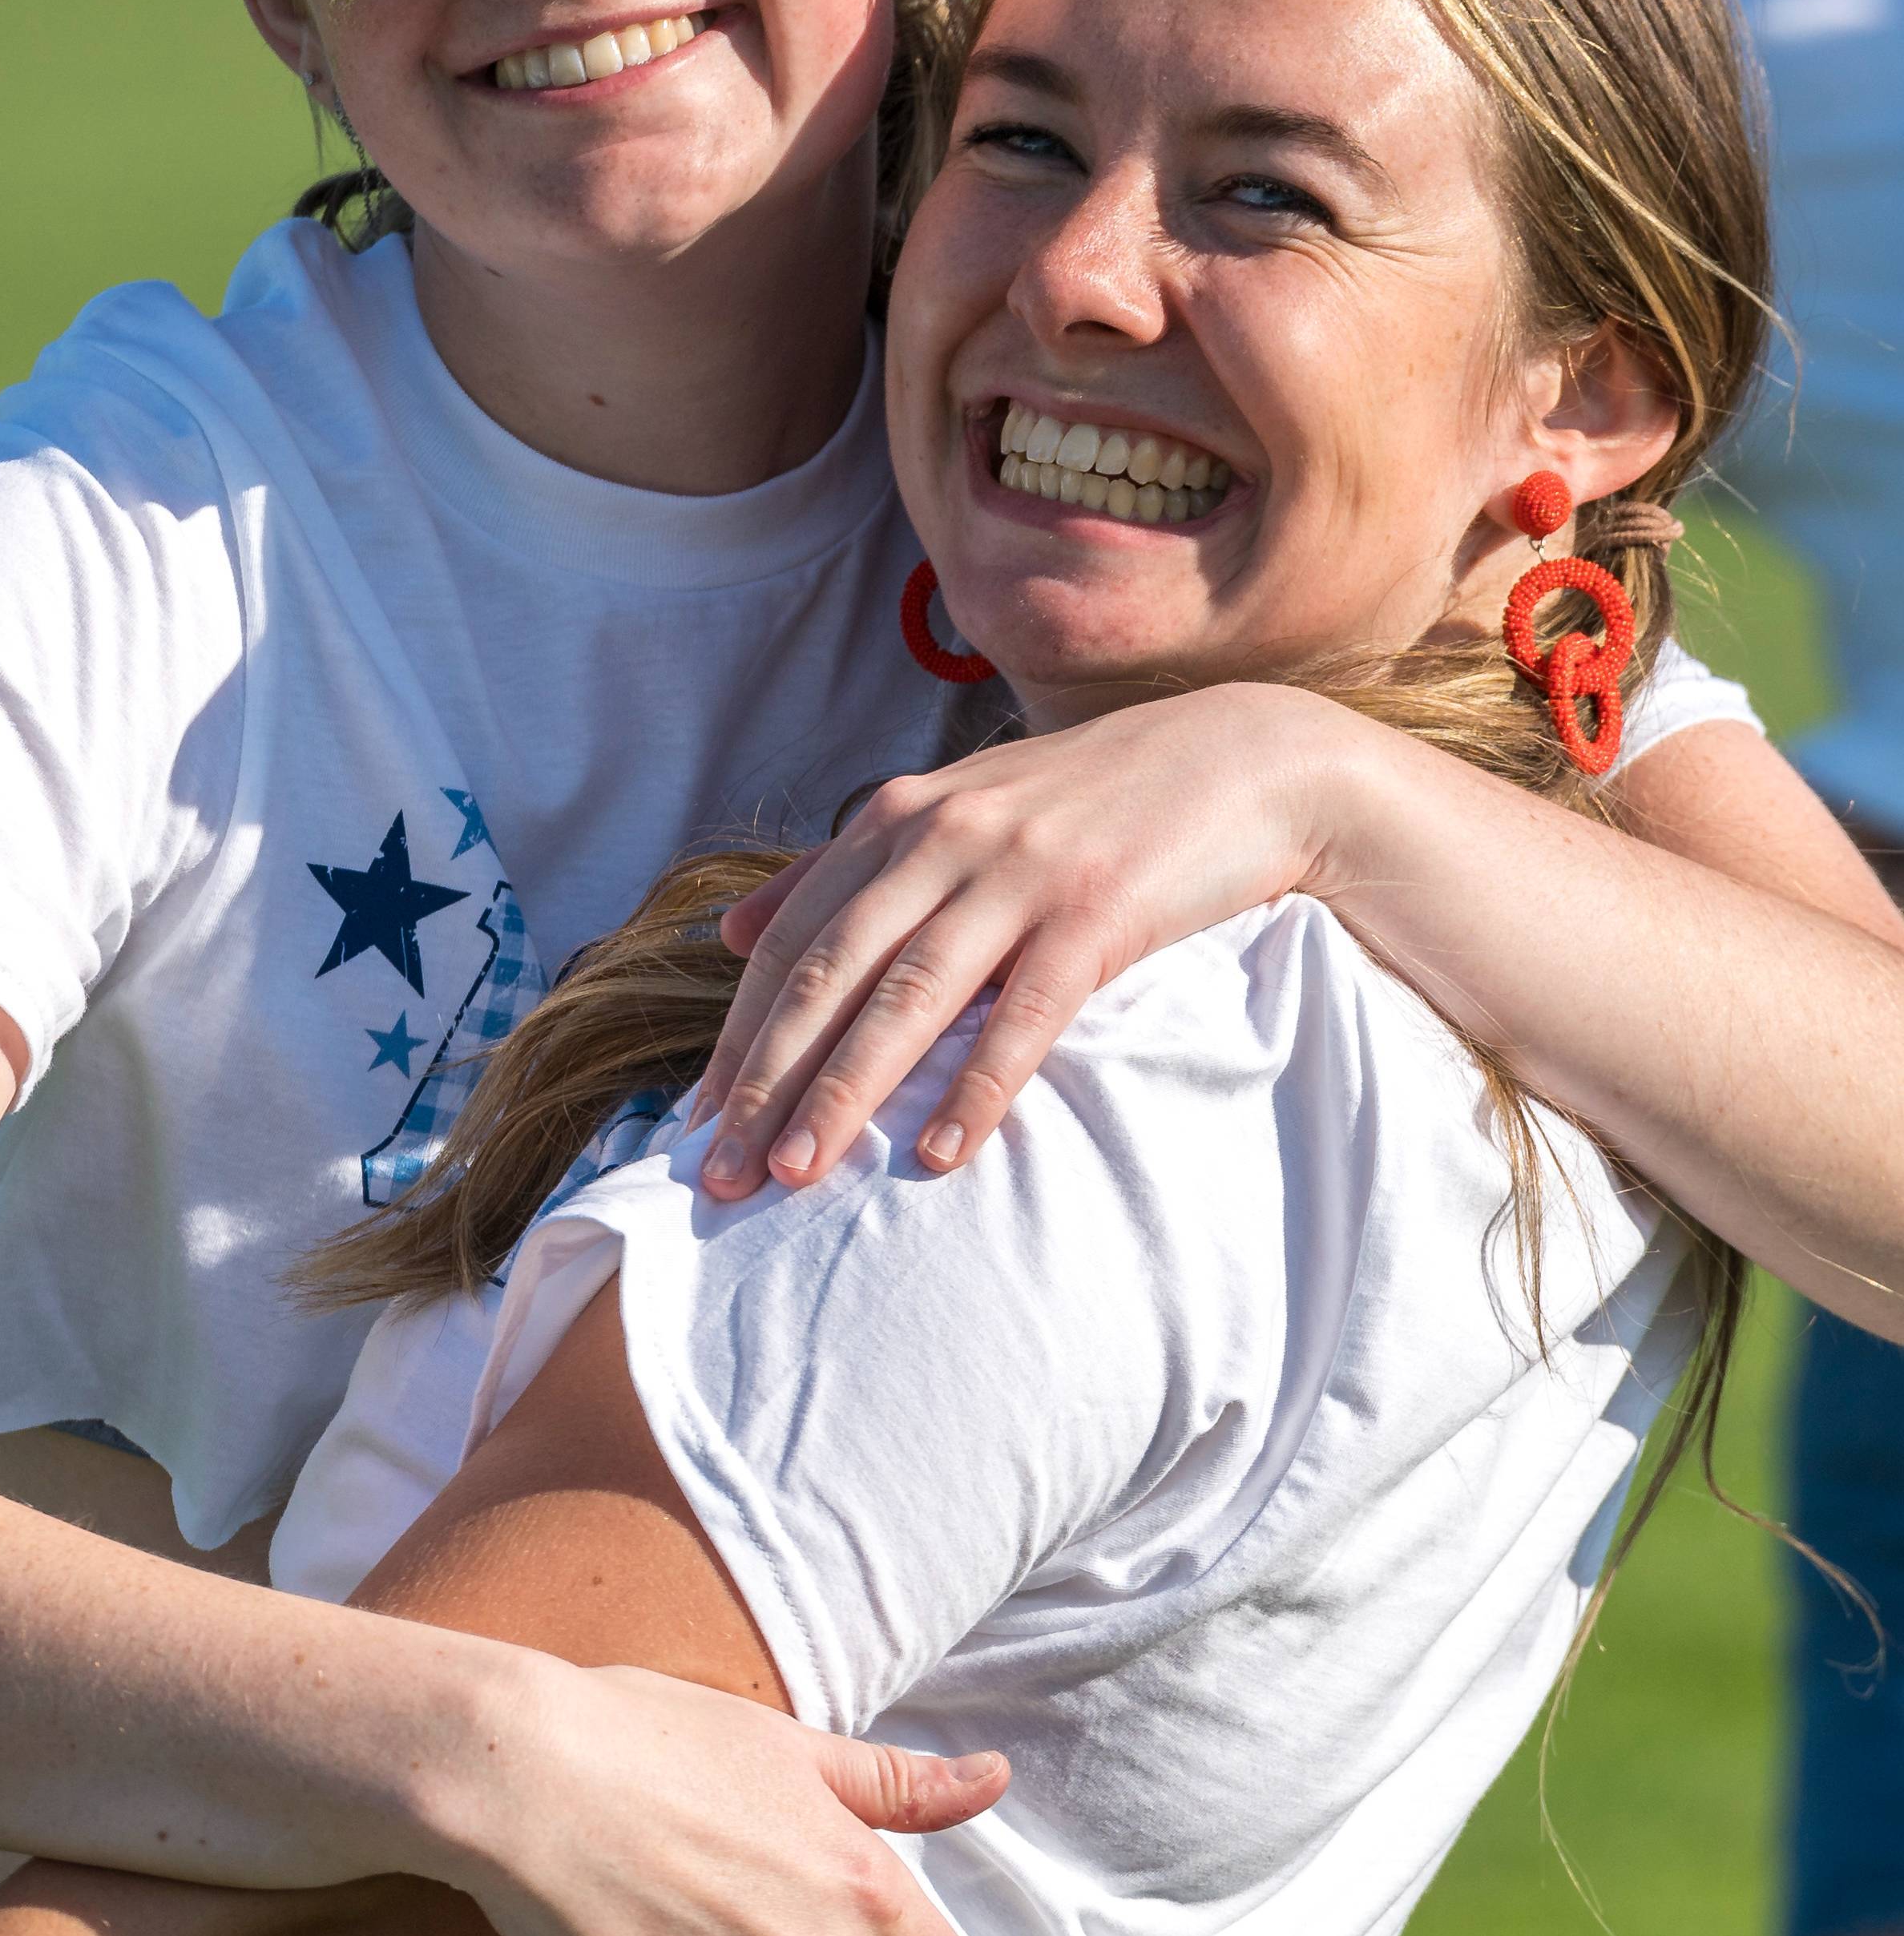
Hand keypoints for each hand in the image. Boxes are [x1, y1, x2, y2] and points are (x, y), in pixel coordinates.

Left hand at [698, 683, 1343, 1197]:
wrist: (1238, 760)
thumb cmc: (1086, 800)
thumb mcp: (952, 811)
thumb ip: (839, 868)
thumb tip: (731, 930)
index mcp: (897, 818)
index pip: (792, 942)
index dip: (739, 1034)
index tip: (698, 1123)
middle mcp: (943, 838)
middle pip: (829, 975)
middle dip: (767, 1080)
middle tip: (724, 1174)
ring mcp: (1018, 873)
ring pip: (907, 998)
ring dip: (844, 1093)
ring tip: (799, 1175)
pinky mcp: (1096, 912)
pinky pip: (1023, 1015)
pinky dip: (978, 1087)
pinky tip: (940, 1155)